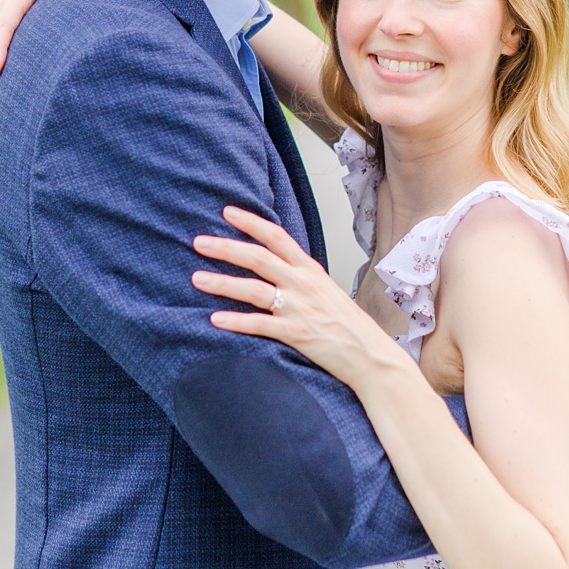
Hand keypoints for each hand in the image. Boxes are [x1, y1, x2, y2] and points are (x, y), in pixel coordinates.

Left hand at [191, 206, 417, 393]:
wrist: (372, 356)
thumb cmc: (347, 324)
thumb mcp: (325, 290)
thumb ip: (298, 275)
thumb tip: (271, 263)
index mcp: (310, 270)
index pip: (277, 237)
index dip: (251, 222)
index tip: (227, 212)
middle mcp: (303, 284)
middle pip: (258, 258)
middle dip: (225, 248)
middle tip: (198, 242)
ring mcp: (300, 309)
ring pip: (254, 290)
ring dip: (223, 283)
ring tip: (197, 279)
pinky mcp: (297, 334)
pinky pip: (261, 325)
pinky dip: (237, 321)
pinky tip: (215, 319)